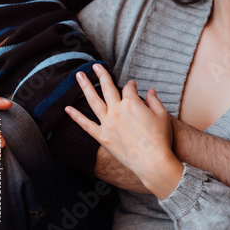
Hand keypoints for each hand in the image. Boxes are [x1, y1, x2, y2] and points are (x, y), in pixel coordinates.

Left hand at [66, 64, 183, 198]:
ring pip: (93, 101)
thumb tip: (150, 91)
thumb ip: (155, 100)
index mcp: (132, 103)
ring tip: (79, 75)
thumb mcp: (163, 115)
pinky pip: (86, 125)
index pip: (129, 88)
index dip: (132, 87)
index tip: (133, 88)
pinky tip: (67, 108)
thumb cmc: (161, 139)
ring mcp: (108, 124)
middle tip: (96, 66)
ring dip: (85, 86)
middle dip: (102, 74)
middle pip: (107, 87)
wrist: (153, 163)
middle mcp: (117, 110)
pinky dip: (76, 116)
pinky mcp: (103, 137)